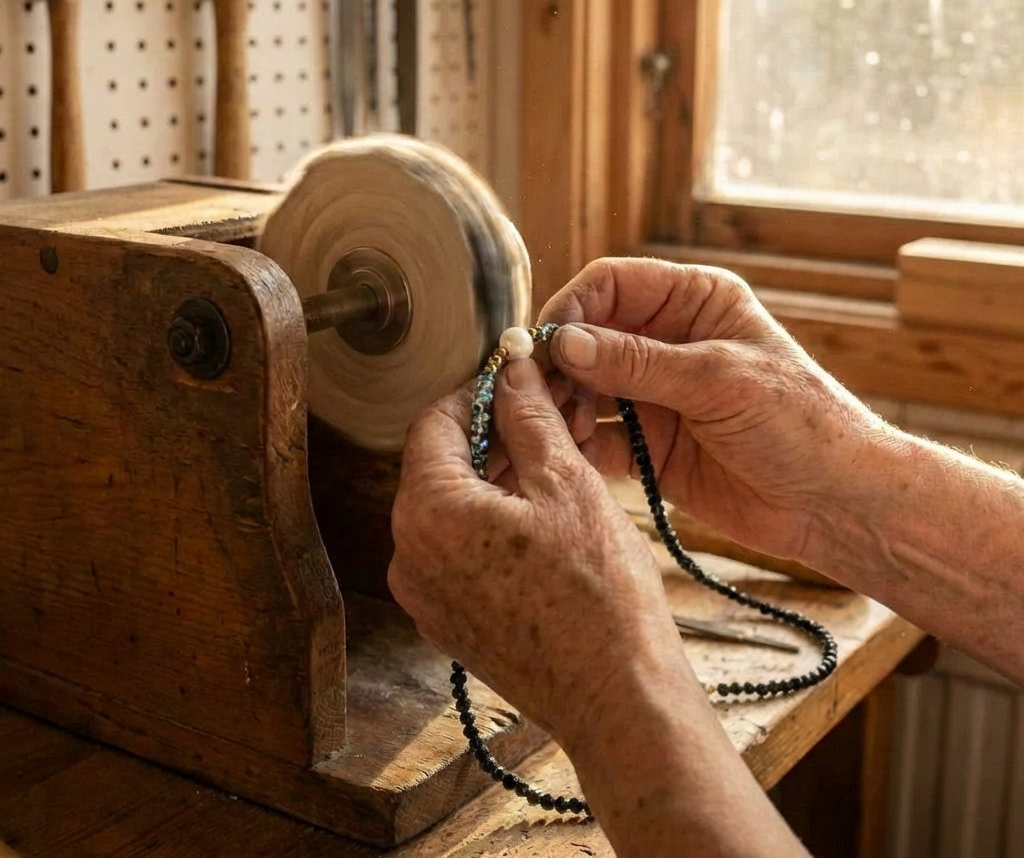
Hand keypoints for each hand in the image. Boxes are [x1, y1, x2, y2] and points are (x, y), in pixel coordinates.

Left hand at [388, 356, 683, 748]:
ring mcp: (425, 594)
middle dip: (493, 435)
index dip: (477, 392)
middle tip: (548, 418)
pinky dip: (493, 522)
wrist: (618, 699)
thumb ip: (529, 416)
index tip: (515, 382)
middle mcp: (408, 555)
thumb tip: (511, 368)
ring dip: (497, 477)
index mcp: (428, 512)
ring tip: (555, 463)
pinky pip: (459, 550)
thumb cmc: (599, 594)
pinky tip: (544, 515)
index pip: (433, 422)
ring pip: (452, 508)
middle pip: (440, 465)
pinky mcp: (448, 620)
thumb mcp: (567, 483)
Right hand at [539, 258, 884, 562]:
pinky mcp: (651, 446)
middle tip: (537, 395)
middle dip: (560, 365)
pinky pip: (599, 439)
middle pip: (588, 337)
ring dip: (564, 407)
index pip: (611, 285)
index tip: (545, 344)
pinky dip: (578, 446)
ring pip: (585, 389)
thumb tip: (563, 342)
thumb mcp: (719, 380)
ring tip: (557, 431)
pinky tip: (568, 457)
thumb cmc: (801, 424)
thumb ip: (637, 362)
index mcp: (694, 302)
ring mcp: (656, 395)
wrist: (837, 503)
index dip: (572, 308)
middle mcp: (668, 342)